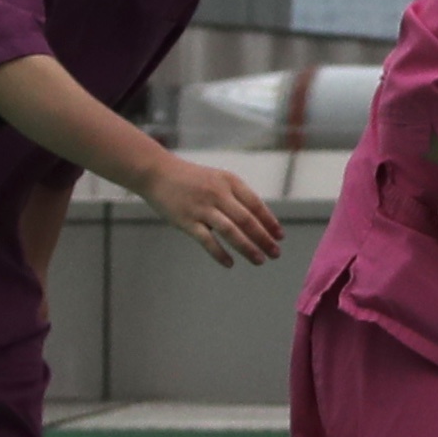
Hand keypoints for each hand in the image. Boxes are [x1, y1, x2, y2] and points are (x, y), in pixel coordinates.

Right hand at [143, 153, 283, 267]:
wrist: (157, 172)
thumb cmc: (191, 179)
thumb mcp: (218, 180)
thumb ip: (235, 197)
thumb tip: (257, 221)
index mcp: (230, 182)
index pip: (256, 205)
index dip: (270, 222)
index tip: (280, 237)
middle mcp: (219, 193)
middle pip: (247, 220)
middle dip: (264, 238)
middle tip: (276, 253)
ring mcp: (202, 207)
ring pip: (231, 231)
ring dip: (248, 248)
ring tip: (259, 260)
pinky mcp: (186, 220)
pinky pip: (207, 240)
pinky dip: (220, 253)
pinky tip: (230, 263)